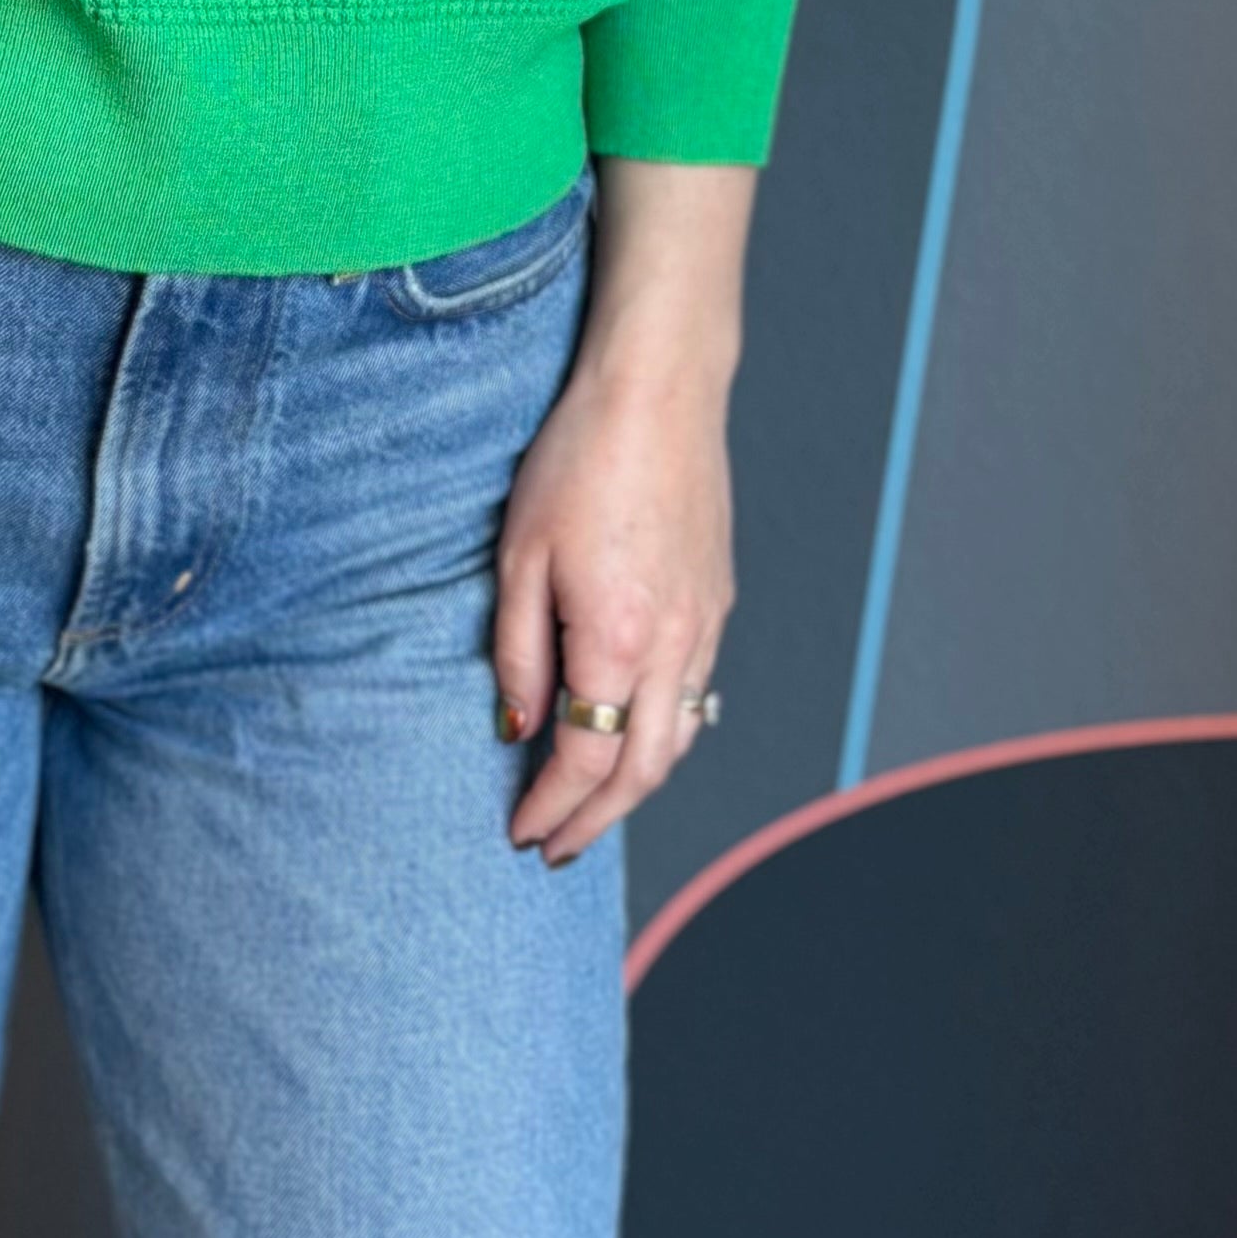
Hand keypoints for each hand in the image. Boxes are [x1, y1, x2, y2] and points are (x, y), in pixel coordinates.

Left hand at [495, 159, 752, 867]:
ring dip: (636, 785)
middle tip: (556, 848)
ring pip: (681, 737)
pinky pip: (698, 692)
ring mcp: (706, 623)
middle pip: (643, 770)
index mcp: (617, 640)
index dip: (552, 808)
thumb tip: (521, 727)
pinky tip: (635, 734)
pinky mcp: (718, 599)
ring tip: (592, 807)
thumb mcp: (518, 557)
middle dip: (596, 821)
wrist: (659, 389)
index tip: (521, 833)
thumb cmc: (578, 459)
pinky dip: (665, 734)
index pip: (586, 760)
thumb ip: (519, 654)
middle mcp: (674, 645)